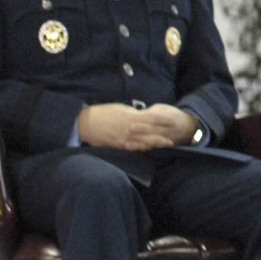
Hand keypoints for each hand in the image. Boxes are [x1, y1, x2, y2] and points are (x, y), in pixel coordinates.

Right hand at [77, 103, 196, 149]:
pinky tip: (148, 149)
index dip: (165, 120)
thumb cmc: (104, 113)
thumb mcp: (122, 109)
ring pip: (144, 144)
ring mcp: (125, 140)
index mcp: (132, 118)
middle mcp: (131, 130)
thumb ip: (134, 114)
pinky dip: (142, 149)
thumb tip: (143, 116)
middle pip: (151, 135)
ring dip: (155, 145)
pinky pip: (133, 149)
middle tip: (174, 139)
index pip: (153, 118)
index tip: (174, 120)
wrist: (86, 124)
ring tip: (165, 145)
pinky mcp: (119, 147)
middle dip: (163, 137)